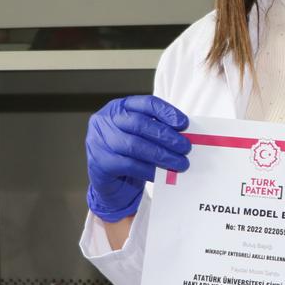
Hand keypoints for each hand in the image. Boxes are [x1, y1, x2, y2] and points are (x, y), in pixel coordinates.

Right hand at [85, 95, 190, 221]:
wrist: (109, 181)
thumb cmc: (128, 154)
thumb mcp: (141, 136)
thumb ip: (156, 130)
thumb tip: (183, 134)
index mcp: (119, 107)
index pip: (145, 103)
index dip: (166, 112)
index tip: (184, 124)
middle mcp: (106, 120)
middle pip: (140, 124)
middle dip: (166, 136)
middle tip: (185, 147)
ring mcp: (99, 140)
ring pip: (135, 146)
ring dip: (161, 155)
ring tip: (179, 163)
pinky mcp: (100, 162)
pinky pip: (129, 165)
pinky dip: (149, 169)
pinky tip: (162, 174)